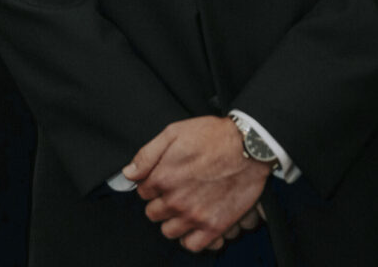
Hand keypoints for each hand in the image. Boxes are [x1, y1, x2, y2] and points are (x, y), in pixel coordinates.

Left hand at [123, 116, 270, 252]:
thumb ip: (147, 155)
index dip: (152, 184)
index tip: (164, 178)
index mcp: (163, 178)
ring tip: (186, 206)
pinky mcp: (214, 227)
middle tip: (176, 190)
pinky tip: (195, 222)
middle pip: (153, 213)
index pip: (143, 192)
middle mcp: (176, 201)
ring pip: (169, 231)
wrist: (248, 146)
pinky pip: (191, 245)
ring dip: (174, 220)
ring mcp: (195, 216)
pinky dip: (190, 237)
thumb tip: (129, 173)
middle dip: (161, 202)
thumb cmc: (212, 136)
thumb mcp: (173, 132)